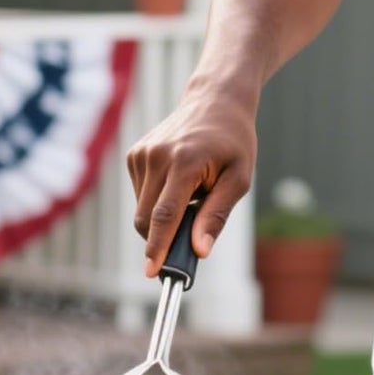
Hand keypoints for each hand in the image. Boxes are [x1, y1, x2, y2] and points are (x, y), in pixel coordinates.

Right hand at [126, 80, 257, 274]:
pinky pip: (141, 194)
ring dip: (164, 215)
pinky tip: (180, 181)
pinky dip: (158, 199)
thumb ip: (216, 215)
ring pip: (142, 209)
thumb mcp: (239, 178)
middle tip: (185, 245)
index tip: (152, 272)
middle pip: (147, 218)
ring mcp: (142, 154)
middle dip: (161, 239)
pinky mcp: (134, 154)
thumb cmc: (233, 142)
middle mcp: (157, 156)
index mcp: (185, 162)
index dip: (158, 247)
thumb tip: (199, 250)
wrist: (216, 102)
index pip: (165, 215)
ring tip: (193, 192)